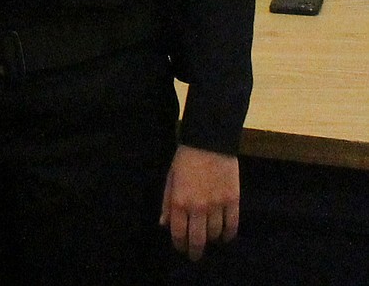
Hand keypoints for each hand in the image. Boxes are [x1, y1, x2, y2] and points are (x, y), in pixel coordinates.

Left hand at [160, 144, 239, 260]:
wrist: (209, 142)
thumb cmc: (185, 159)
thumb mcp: (170, 178)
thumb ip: (168, 202)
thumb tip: (164, 224)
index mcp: (180, 201)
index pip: (179, 233)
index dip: (180, 245)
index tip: (181, 249)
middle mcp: (198, 207)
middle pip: (198, 240)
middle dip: (195, 251)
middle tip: (195, 256)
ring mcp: (217, 206)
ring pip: (216, 234)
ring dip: (211, 240)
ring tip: (209, 239)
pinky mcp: (233, 201)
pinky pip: (232, 226)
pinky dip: (228, 235)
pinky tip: (225, 236)